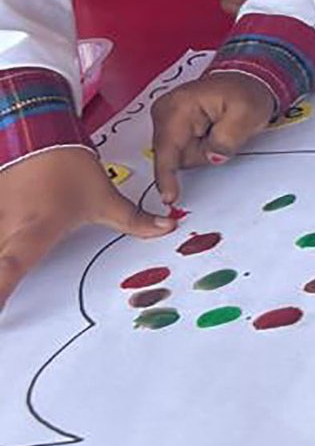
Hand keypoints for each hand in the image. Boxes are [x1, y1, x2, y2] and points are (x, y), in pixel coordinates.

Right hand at [0, 145, 175, 313]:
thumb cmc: (68, 165)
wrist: (40, 129)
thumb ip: (134, 220)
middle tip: (2, 315)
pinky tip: (4, 251)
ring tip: (4, 303)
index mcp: (34, 232)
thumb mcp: (104, 198)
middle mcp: (7, 229)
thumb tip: (167, 228)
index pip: (9, 268)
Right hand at [152, 72, 276, 204]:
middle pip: (174, 157)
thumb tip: (212, 156)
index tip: (169, 197)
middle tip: (224, 132)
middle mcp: (165, 112)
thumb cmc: (246, 93)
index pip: (167, 149)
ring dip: (203, 151)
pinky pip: (184, 152)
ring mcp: (166, 120)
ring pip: (180, 157)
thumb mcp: (247, 115)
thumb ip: (228, 138)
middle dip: (201, 153)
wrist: (245, 82)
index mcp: (178, 106)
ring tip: (220, 129)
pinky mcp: (172, 128)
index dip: (167, 176)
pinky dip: (201, 148)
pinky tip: (212, 132)